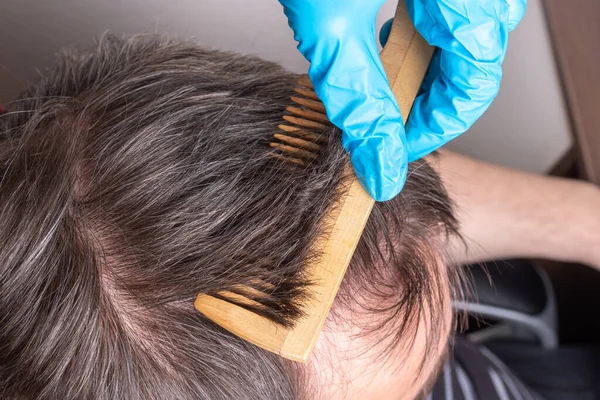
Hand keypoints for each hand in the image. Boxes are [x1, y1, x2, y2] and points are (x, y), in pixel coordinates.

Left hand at [279, 0, 525, 200]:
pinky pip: (452, 15)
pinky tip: (388, 41)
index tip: (395, 147)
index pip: (475, 85)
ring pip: (466, 41)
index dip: (434, 127)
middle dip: (428, 100)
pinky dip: (423, 40)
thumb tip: (380, 170)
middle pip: (474, 65)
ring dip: (424, 71)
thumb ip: (359, 101)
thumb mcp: (332, 31)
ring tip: (381, 75)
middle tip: (388, 113)